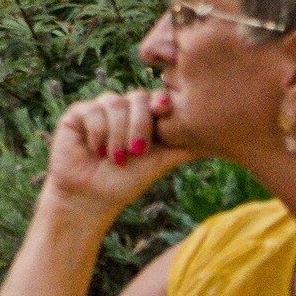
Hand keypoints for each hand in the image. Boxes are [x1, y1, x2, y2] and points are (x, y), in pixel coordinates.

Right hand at [44, 85, 196, 218]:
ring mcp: (99, 110)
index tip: (162, 110)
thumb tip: (218, 138)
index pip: (156, 98)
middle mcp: (123, 109)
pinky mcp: (77, 114)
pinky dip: (97, 133)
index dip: (160, 101)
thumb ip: (183, 146)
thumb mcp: (161, 163)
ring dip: (118, 134)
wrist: (91, 197)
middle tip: (137, 152)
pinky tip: (96, 151)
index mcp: (144, 118)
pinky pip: (91, 111)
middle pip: (137, 98)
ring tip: (116, 158)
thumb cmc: (127, 182)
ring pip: (115, 104)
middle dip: (139, 125)